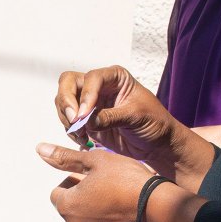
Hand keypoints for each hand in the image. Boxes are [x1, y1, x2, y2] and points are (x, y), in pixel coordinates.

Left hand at [36, 143, 157, 221]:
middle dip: (83, 192)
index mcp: (66, 206)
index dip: (73, 179)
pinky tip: (123, 203)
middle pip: (71, 204)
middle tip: (104, 180)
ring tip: (115, 191)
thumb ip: (66, 158)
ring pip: (86, 214)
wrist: (158, 206)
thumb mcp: (94, 161)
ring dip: (95, 203)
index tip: (91, 173)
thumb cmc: (125, 179)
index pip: (57, 191)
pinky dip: (107, 214)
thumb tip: (40, 149)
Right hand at [55, 66, 194, 176]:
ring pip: (64, 102)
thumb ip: (110, 117)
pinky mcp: (85, 120)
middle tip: (73, 121)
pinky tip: (83, 140)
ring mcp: (90, 103)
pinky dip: (70, 131)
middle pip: (68, 83)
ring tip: (82, 135)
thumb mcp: (136, 117)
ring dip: (67, 119)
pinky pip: (68, 121)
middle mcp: (99, 86)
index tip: (83, 116)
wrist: (156, 144)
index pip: (91, 78)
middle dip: (66, 102)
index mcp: (115, 77)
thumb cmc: (154, 123)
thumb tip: (86, 121)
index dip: (85, 95)